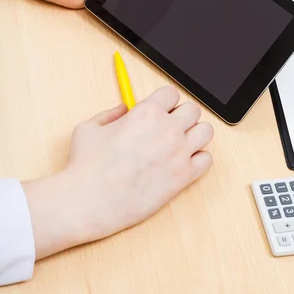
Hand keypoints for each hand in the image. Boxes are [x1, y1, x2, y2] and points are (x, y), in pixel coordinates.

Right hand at [22, 87, 213, 259]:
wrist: (89, 201)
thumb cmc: (86, 166)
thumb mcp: (88, 128)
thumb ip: (109, 114)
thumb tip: (122, 110)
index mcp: (146, 112)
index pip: (172, 93)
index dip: (164, 101)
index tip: (159, 110)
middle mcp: (167, 129)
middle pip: (193, 109)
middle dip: (182, 115)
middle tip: (169, 127)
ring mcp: (179, 153)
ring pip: (206, 131)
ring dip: (195, 134)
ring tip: (180, 144)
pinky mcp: (184, 177)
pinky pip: (207, 159)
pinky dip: (198, 159)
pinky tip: (182, 163)